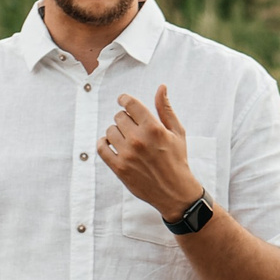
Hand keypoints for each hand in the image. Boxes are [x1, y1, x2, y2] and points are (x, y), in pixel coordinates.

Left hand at [99, 86, 202, 220]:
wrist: (175, 192)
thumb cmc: (177, 160)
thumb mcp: (177, 132)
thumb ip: (166, 109)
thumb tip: (161, 87)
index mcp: (153, 128)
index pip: (130, 104)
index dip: (124, 99)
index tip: (123, 101)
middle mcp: (139, 139)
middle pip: (119, 117)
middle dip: (124, 119)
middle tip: (132, 128)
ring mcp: (127, 154)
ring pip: (109, 131)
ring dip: (115, 132)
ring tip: (125, 139)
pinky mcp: (119, 168)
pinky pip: (101, 148)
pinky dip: (103, 144)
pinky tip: (111, 145)